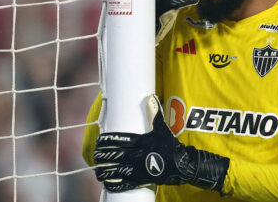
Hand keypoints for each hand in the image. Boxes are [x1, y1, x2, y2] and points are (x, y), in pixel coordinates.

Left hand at [93, 95, 228, 192]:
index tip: (99, 141)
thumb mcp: (162, 127)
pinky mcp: (141, 179)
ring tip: (97, 168)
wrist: (181, 164)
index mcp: (142, 141)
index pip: (120, 140)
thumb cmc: (170, 145)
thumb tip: (150, 97)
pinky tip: (106, 181)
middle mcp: (138, 155)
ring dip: (105, 169)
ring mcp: (139, 168)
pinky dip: (114, 182)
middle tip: (96, 154)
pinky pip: (124, 182)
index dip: (108, 141)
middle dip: (103, 155)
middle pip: (115, 155)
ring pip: (117, 169)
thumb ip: (154, 113)